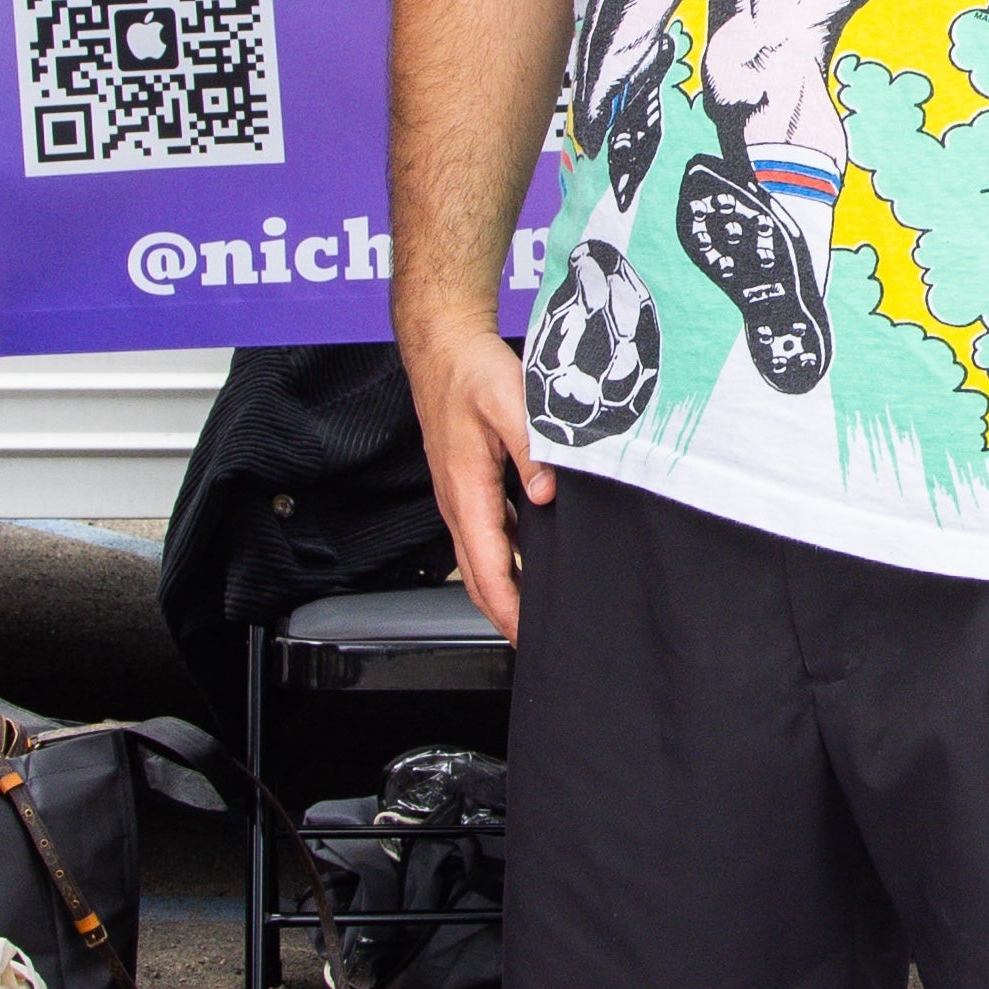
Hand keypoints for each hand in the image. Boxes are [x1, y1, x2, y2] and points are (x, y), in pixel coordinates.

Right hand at [402, 320, 550, 640]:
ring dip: (503, 588)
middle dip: (503, 613)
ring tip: (535, 610)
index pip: (486, 568)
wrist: (443, 347)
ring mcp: (460, 495)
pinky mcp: (468, 484)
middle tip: (533, 640)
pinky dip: (504, 559)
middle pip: (478, 576)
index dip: (507, 608)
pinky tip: (530, 560)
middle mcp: (458, 501)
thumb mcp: (510, 404)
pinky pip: (485, 535)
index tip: (526, 636)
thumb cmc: (469, 372)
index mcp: (466, 491)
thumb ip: (532, 450)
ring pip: (481, 557)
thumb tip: (545, 495)